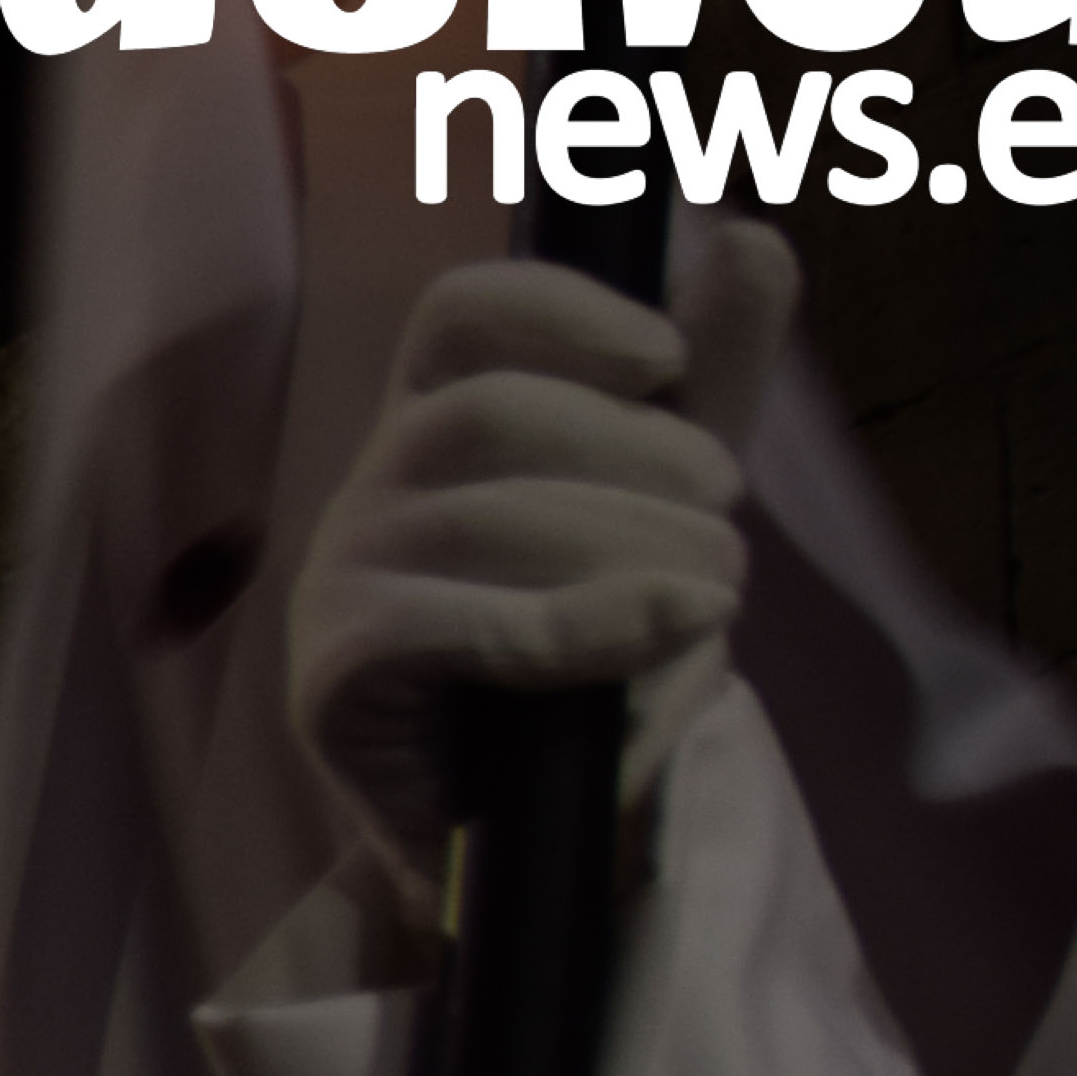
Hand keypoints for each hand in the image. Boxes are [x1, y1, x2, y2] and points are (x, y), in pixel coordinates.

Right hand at [290, 216, 799, 916]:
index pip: (461, 318)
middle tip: (726, 518)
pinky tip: (666, 626)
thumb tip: (746, 234)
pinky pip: (441, 623)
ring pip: (479, 514)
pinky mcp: (330, 683)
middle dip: (638, 455)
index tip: (665, 360)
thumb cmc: (597, 664)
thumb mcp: (673, 504)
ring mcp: (338, 587)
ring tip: (714, 594)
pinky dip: (575, 620)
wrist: (542, 841)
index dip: (562, 311)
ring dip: (633, 543)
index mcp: (437, 433)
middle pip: (486, 416)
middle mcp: (370, 495)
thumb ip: (713, 378)